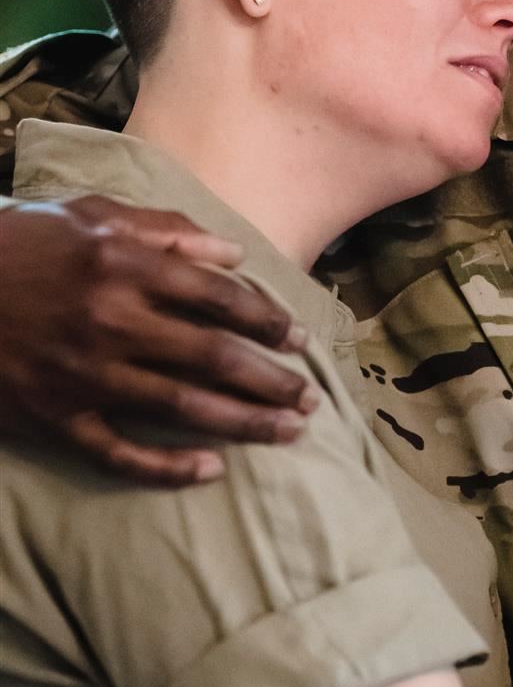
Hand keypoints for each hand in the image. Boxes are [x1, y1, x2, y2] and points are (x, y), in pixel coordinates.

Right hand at [0, 196, 314, 484]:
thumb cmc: (21, 244)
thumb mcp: (91, 215)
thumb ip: (166, 229)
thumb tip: (234, 254)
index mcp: (124, 266)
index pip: (218, 298)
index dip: (266, 320)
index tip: (297, 337)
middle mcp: (112, 321)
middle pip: (213, 356)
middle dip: (271, 378)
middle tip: (309, 395)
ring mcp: (84, 375)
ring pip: (182, 407)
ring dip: (243, 421)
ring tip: (287, 430)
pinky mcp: (55, 417)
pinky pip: (120, 452)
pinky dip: (167, 467)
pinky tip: (210, 471)